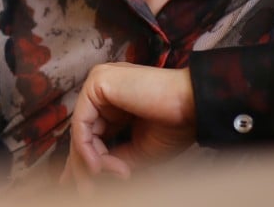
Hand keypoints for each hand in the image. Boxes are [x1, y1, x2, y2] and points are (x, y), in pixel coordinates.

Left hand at [60, 63, 195, 194]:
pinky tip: (98, 164)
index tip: (88, 187)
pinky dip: (87, 147)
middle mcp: (107, 89)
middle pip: (84, 132)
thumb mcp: (138, 149)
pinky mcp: (98, 82)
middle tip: (88, 191)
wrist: (193, 105)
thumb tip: (92, 173)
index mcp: (117, 100)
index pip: (92, 132)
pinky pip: (81, 122)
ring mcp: (101, 82)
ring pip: (80, 129)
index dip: (88, 160)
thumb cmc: (175, 124)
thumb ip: (113, 157)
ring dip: (88, 159)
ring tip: (102, 176)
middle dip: (84, 164)